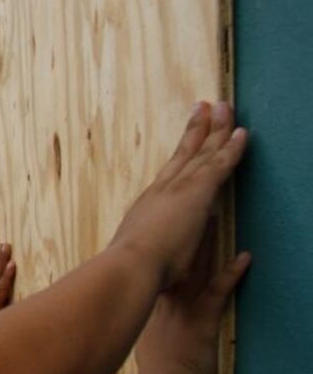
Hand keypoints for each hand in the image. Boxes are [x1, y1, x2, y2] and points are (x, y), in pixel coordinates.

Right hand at [111, 101, 246, 288]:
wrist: (130, 267)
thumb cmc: (130, 267)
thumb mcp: (136, 248)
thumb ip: (149, 239)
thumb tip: (156, 238)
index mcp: (148, 203)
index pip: (170, 171)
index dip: (179, 152)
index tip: (186, 134)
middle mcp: (162, 189)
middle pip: (185, 153)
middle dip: (197, 129)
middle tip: (205, 105)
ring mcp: (180, 188)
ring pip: (204, 152)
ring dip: (217, 129)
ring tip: (225, 107)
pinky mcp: (198, 192)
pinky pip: (221, 164)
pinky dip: (232, 148)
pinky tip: (242, 134)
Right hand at [135, 224, 250, 373]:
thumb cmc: (155, 371)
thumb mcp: (142, 345)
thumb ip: (142, 330)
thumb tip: (135, 325)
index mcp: (150, 308)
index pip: (155, 275)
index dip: (158, 253)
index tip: (160, 235)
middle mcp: (166, 301)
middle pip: (175, 262)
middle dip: (182, 237)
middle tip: (187, 214)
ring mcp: (186, 305)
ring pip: (197, 267)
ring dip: (206, 242)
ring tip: (212, 218)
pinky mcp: (205, 314)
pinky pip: (221, 287)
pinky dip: (234, 272)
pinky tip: (245, 256)